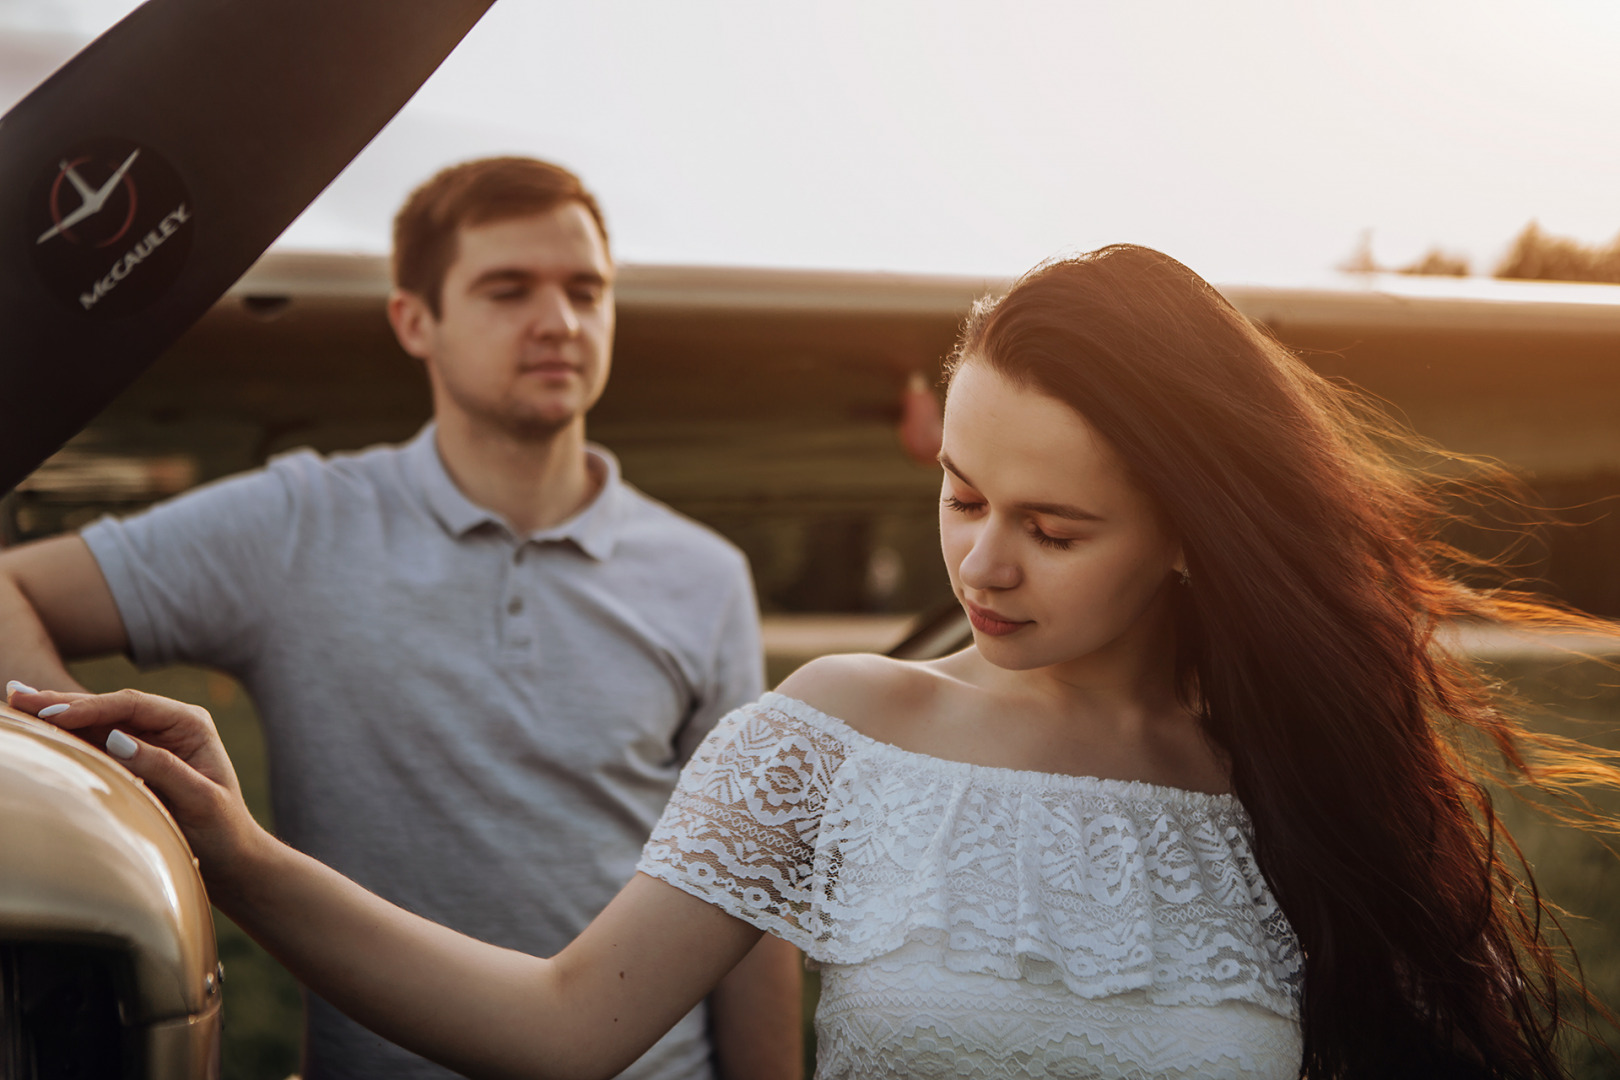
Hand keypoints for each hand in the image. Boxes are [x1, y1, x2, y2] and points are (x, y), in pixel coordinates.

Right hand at [6, 684, 266, 890]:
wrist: (231, 856)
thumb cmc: (222, 829)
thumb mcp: (200, 799)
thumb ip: (162, 767)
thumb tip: (116, 738)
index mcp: (190, 724)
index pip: (132, 706)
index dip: (89, 707)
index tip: (51, 713)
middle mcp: (169, 725)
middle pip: (109, 707)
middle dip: (62, 702)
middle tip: (17, 695)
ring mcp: (149, 741)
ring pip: (96, 722)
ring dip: (57, 714)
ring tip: (16, 701)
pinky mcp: (134, 760)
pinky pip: (95, 742)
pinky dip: (66, 734)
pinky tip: (39, 725)